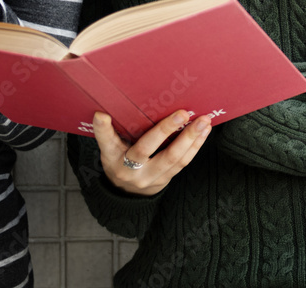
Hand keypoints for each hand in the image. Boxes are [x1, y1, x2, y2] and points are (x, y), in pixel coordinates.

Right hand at [92, 110, 212, 196]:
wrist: (125, 194)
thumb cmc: (117, 160)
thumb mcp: (109, 147)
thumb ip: (109, 131)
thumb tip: (103, 111)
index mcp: (112, 157)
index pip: (106, 141)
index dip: (103, 129)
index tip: (101, 114)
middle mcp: (130, 170)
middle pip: (147, 149)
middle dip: (167, 130)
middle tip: (183, 113)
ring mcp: (150, 178)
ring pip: (173, 159)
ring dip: (191, 139)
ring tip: (203, 122)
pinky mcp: (165, 181)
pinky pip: (182, 164)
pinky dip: (194, 147)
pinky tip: (203, 133)